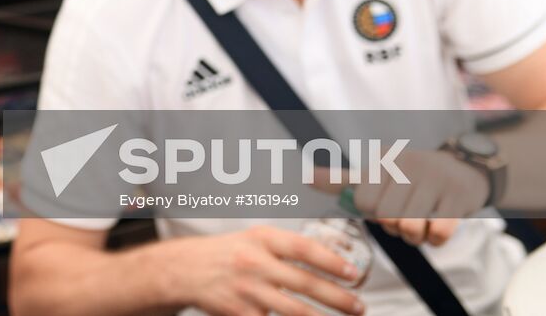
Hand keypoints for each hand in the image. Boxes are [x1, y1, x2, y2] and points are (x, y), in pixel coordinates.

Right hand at [164, 226, 364, 315]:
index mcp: (261, 238)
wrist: (186, 269)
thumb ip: (286, 246)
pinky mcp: (239, 313)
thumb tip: (330, 258)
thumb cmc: (228, 252)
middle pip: (303, 283)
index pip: (302, 248)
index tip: (353, 273)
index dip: (331, 261)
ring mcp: (246, 290)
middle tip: (358, 305)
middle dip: (337, 297)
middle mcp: (254, 262)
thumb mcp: (255, 237)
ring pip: (293, 310)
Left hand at [318, 150, 486, 246]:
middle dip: (393, 227)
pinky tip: (437, 226)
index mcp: (386, 160)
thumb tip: (305, 178)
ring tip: (420, 223)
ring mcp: (436, 180)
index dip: (373, 213)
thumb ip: (343, 181)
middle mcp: (410, 165)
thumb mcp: (377, 173)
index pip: (363, 201)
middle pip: (387, 218)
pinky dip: (436, 239)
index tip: (386, 206)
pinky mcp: (459, 198)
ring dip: (414, 236)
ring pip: (411, 228)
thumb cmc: (411, 176)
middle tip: (404, 217)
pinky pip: (439, 234)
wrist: (462, 169)